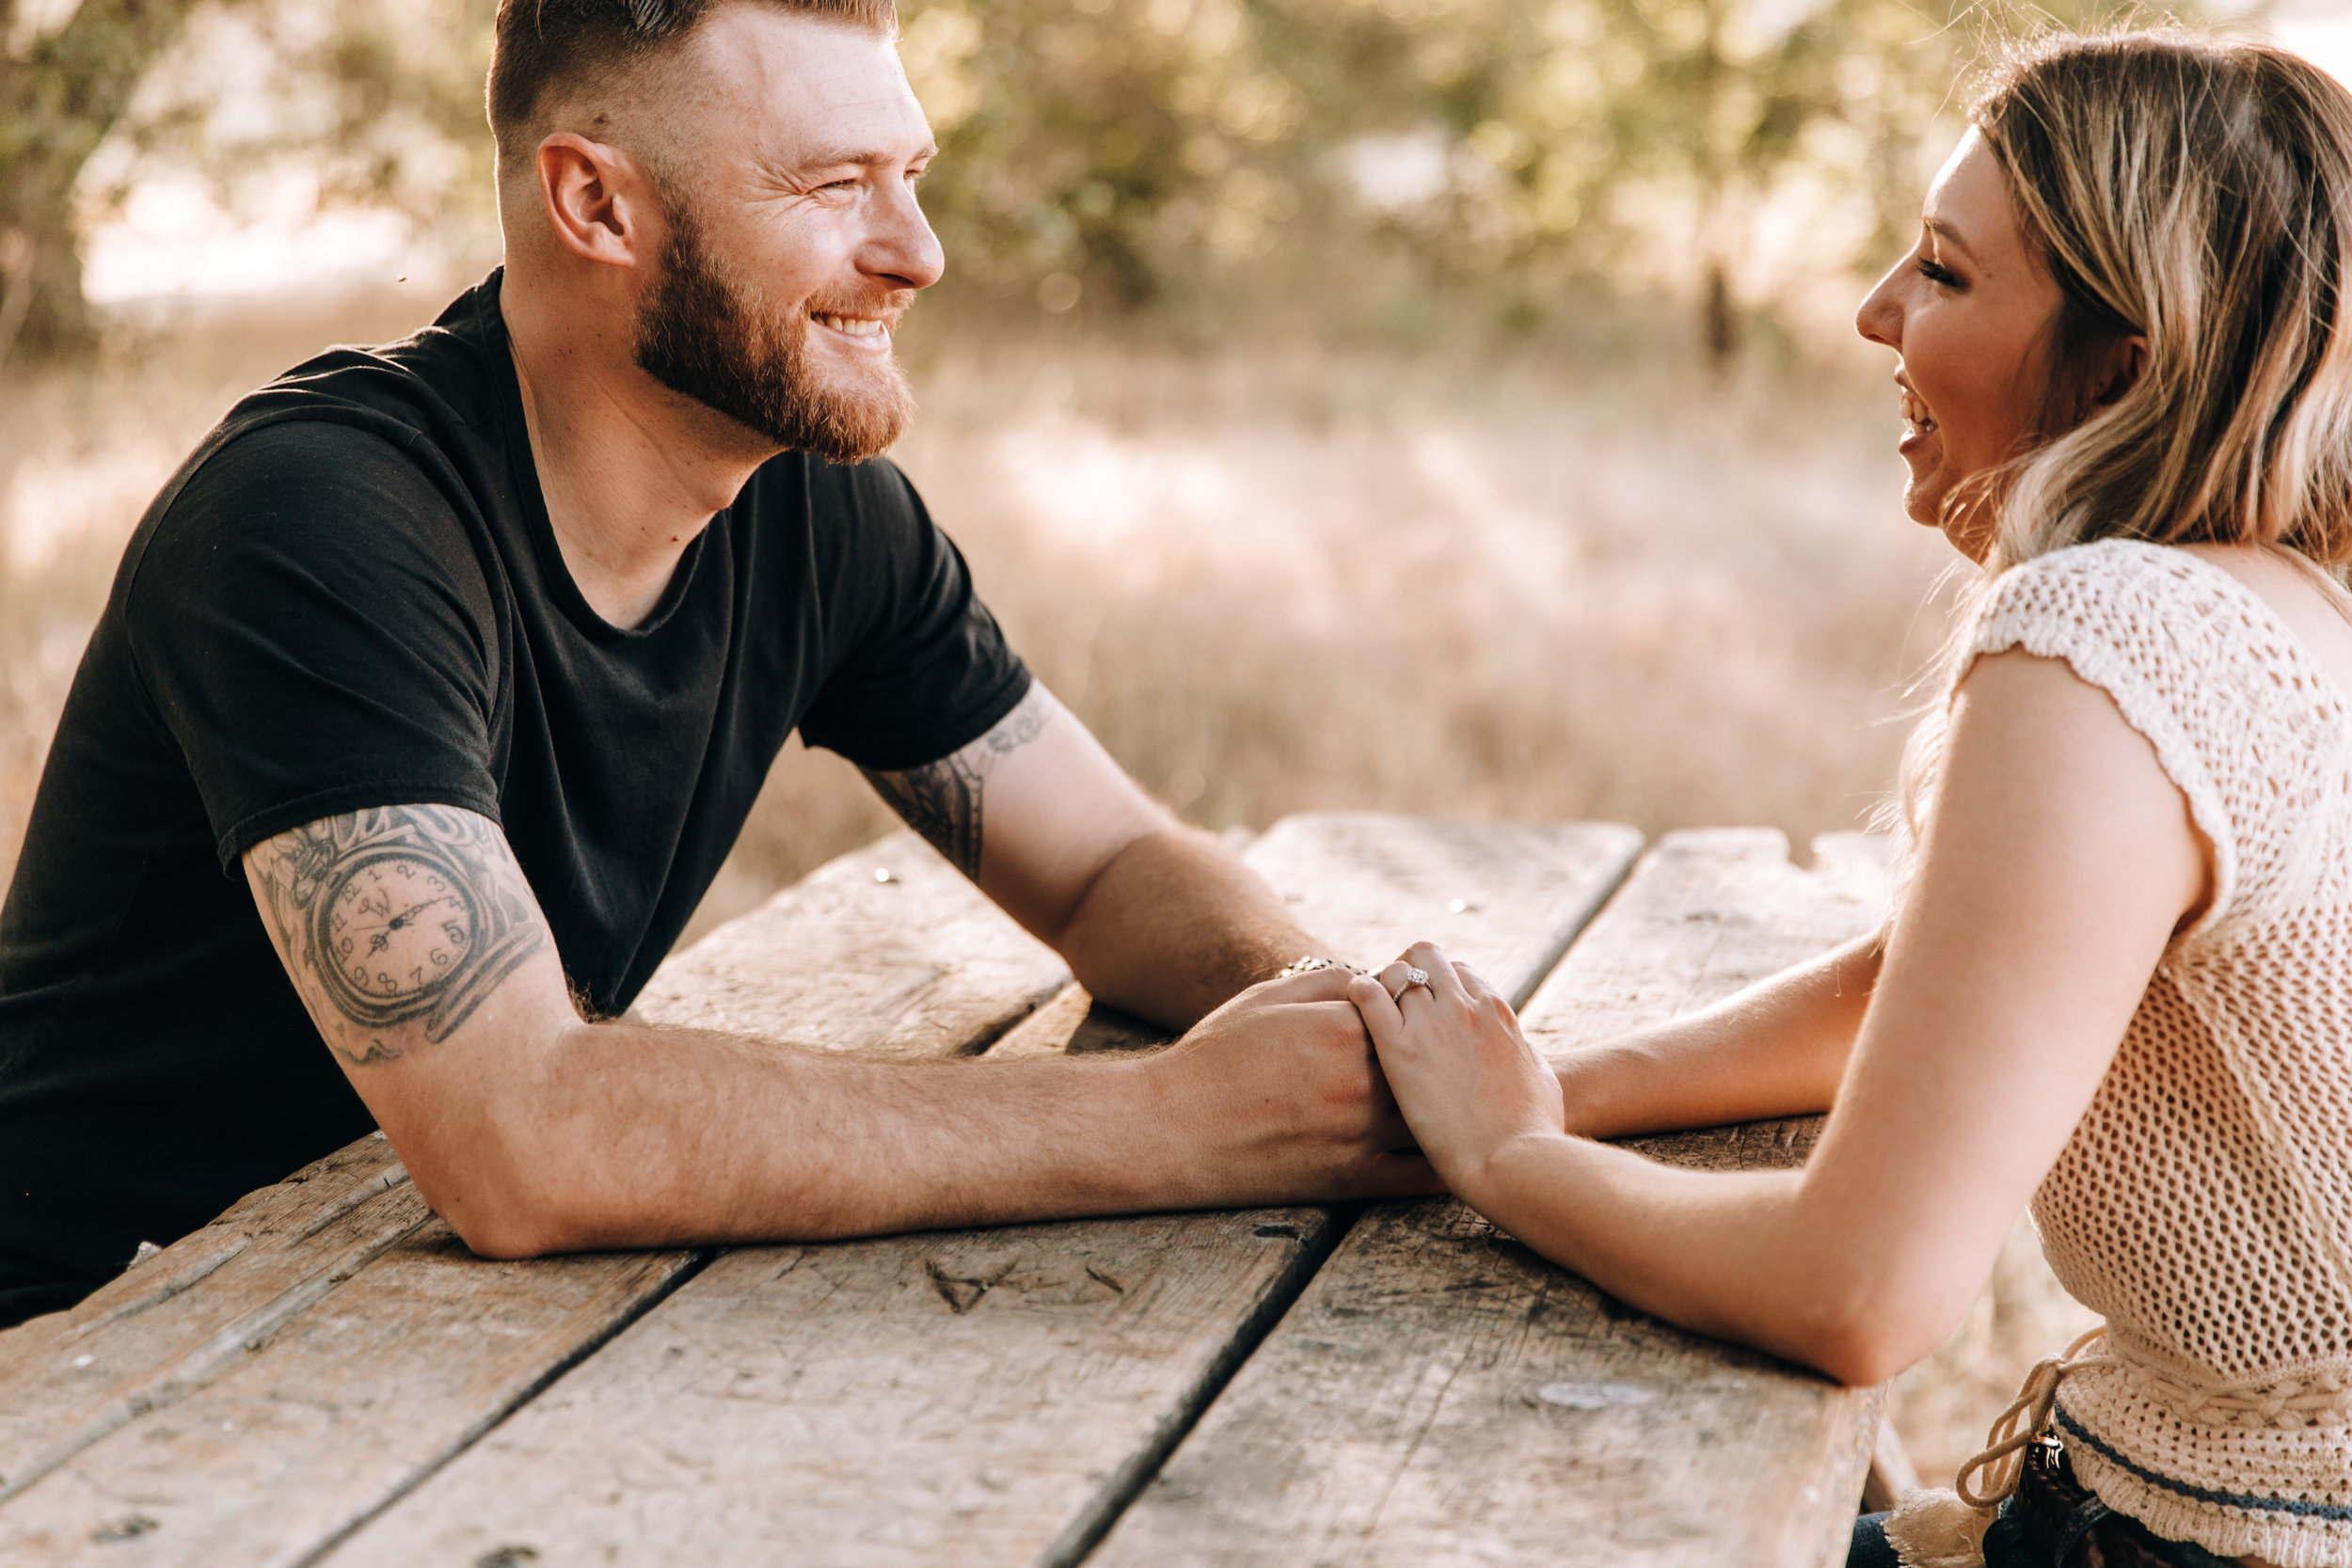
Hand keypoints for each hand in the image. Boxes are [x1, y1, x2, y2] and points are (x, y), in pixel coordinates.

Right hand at [1144, 966, 1440, 1205]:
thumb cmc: (1216, 1055)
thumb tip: (1374, 981)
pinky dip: (1439, 1165)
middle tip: (1445, 1057)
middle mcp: (1362, 1082)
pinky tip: (1449, 1151)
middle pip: (1428, 1065)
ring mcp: (1360, 1134)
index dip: (1415, 1011)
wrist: (1174, 1126)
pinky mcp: (1350, 1178)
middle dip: (1437, 1059)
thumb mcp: (1269, 997)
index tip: (1414, 1014)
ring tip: (1455, 1102)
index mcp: (1345, 1030)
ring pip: (1431, 1119)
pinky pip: (1416, 1176)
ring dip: (1445, 1109)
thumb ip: (1329, 982)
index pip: (1409, 1013)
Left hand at [1348, 942, 1565, 1195]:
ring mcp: (1431, 1025)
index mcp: (1498, 1012)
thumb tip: (1518, 1048)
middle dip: (1407, 971)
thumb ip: (1525, 1054)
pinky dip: (1357, 994)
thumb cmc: (1534, 1132)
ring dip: (1381, 985)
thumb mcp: (1543, 1081)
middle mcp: (1464, 1007)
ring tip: (1370, 1011)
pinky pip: (1367, 996)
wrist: (1515, 1162)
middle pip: (1425, 956)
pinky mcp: (1400, 1050)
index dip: (1438, 984)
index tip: (1426, 1005)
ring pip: (1394, 971)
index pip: (1459, 970)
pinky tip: (1352, 1008)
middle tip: (1393, 1002)